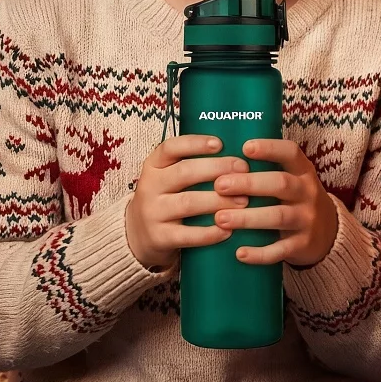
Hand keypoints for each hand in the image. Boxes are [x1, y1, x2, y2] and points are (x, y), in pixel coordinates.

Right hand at [124, 135, 246, 270]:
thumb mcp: (169, 178)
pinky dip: (210, 232)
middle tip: (244, 170)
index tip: (220, 143)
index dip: (195, 144)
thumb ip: (193, 165)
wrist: (137, 236)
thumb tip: (238, 155)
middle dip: (217, 169)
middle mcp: (150, 186)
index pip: (170, 148)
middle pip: (184, 172)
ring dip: (219, 200)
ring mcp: (153, 213)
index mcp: (154, 166)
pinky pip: (188, 234)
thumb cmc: (166, 200)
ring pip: (188, 202)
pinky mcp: (159, 237)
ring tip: (244, 201)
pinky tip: (229, 229)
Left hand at [210, 139, 340, 267]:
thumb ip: (267, 169)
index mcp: (303, 172)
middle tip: (219, 185)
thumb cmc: (295, 200)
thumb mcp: (292, 179)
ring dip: (248, 218)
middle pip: (281, 184)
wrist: (327, 233)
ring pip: (279, 216)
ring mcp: (307, 219)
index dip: (269, 148)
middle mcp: (308, 193)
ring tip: (220, 219)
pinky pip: (281, 250)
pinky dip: (260, 253)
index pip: (290, 153)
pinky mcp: (303, 244)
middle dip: (249, 184)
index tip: (245, 148)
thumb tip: (223, 158)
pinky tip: (239, 253)